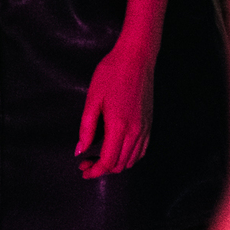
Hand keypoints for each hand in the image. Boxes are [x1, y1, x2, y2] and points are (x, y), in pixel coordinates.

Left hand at [76, 42, 154, 178]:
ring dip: (115, 164)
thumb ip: (86, 128)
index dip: (94, 171)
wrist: (136, 58)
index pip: (108, 162)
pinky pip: (141, 151)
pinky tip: (117, 149)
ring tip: (99, 157)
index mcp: (119, 126)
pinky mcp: (149, 124)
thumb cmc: (112, 74)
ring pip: (131, 160)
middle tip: (86, 162)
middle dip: (101, 169)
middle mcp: (135, 131)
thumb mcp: (93, 99)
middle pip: (119, 165)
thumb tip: (80, 150)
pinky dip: (128, 157)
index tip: (83, 169)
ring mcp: (145, 128)